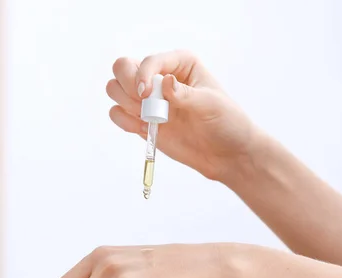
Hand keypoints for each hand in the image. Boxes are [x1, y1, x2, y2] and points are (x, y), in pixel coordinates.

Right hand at [107, 50, 258, 181]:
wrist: (226, 154)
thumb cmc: (226, 122)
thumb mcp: (210, 105)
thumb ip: (185, 94)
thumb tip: (165, 81)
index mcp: (179, 63)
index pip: (148, 60)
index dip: (142, 75)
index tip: (146, 95)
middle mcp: (159, 76)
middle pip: (122, 67)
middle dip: (127, 85)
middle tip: (144, 104)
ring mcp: (148, 99)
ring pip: (114, 89)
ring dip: (125, 103)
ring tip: (150, 117)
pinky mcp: (141, 120)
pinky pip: (117, 113)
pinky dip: (122, 120)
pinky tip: (143, 128)